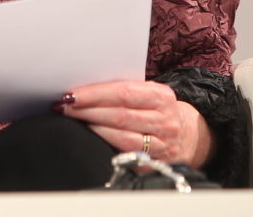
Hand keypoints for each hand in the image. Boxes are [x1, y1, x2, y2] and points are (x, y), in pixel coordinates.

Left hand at [56, 80, 211, 168]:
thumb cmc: (157, 110)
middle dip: (87, 110)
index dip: (95, 94)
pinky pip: (125, 155)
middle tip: (64, 106)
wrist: (188, 135)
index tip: (71, 94)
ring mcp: (162, 145)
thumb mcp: (149, 93)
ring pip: (121, 137)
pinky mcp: (154, 164)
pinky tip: (91, 137)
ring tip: (73, 119)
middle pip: (120, 115)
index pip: (123, 92)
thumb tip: (83, 89)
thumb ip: (124, 90)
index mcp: (162, 96)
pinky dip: (105, 144)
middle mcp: (165, 121)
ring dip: (93, 128)